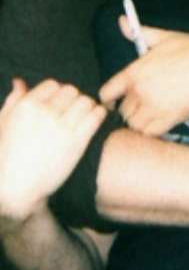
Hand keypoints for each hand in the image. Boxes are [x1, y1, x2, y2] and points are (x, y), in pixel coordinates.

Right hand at [0, 79, 106, 219]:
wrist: (15, 188)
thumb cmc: (5, 157)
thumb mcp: (1, 125)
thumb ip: (13, 101)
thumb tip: (20, 81)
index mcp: (26, 106)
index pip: (53, 85)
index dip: (57, 93)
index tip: (59, 104)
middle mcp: (44, 113)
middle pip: (71, 91)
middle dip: (73, 99)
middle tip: (74, 111)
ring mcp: (61, 127)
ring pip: (86, 101)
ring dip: (88, 106)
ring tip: (85, 116)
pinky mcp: (76, 143)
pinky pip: (96, 116)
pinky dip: (99, 114)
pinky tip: (96, 119)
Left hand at [99, 19, 188, 134]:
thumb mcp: (164, 37)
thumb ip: (139, 33)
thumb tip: (122, 21)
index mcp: (134, 71)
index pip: (106, 93)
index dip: (110, 100)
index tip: (116, 103)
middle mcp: (139, 90)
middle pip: (121, 112)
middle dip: (131, 112)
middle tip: (144, 109)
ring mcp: (154, 106)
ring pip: (134, 126)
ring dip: (142, 125)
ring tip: (154, 119)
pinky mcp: (170, 118)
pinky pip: (151, 134)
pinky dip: (155, 133)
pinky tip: (164, 125)